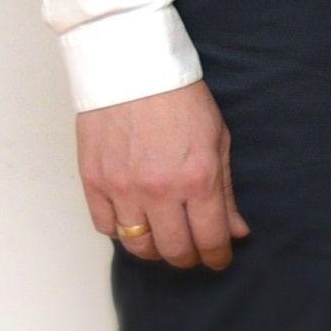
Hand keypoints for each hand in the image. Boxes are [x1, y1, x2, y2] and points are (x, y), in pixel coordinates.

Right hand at [79, 80, 243, 270]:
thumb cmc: (181, 100)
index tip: (219, 260)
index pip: (210, 238)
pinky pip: (105, 226)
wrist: (133, 70)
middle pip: (173, 250)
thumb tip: (237, 231)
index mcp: (198, 180)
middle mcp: (159, 190)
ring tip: (166, 241)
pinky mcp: (93, 182)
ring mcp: (122, 189)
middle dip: (189, 259)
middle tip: (195, 254)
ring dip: (155, 250)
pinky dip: (121, 231)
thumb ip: (227, 192)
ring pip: (137, 244)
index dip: (217, 256)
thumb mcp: (218, 141)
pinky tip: (135, 222)